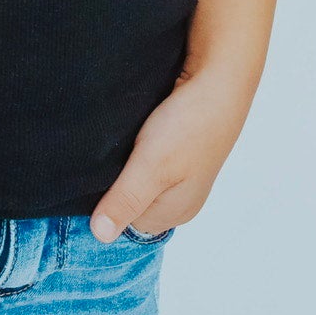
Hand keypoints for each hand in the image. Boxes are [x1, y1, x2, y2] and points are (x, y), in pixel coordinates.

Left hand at [91, 65, 250, 241]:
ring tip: (119, 141)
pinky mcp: (180, 150)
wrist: (219, 78)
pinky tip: (132, 131)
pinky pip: (147, 156)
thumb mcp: (151, 167)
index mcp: (175, 212)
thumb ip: (125, 200)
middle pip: (131, 200)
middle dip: (114, 180)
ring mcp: (181, 174)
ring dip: (124, 160)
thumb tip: (100, 236)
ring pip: (136, 175)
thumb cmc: (189, 125)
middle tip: (108, 154)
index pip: (124, 222)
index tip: (96, 177)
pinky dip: (136, 145)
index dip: (106, 201)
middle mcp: (179, 199)